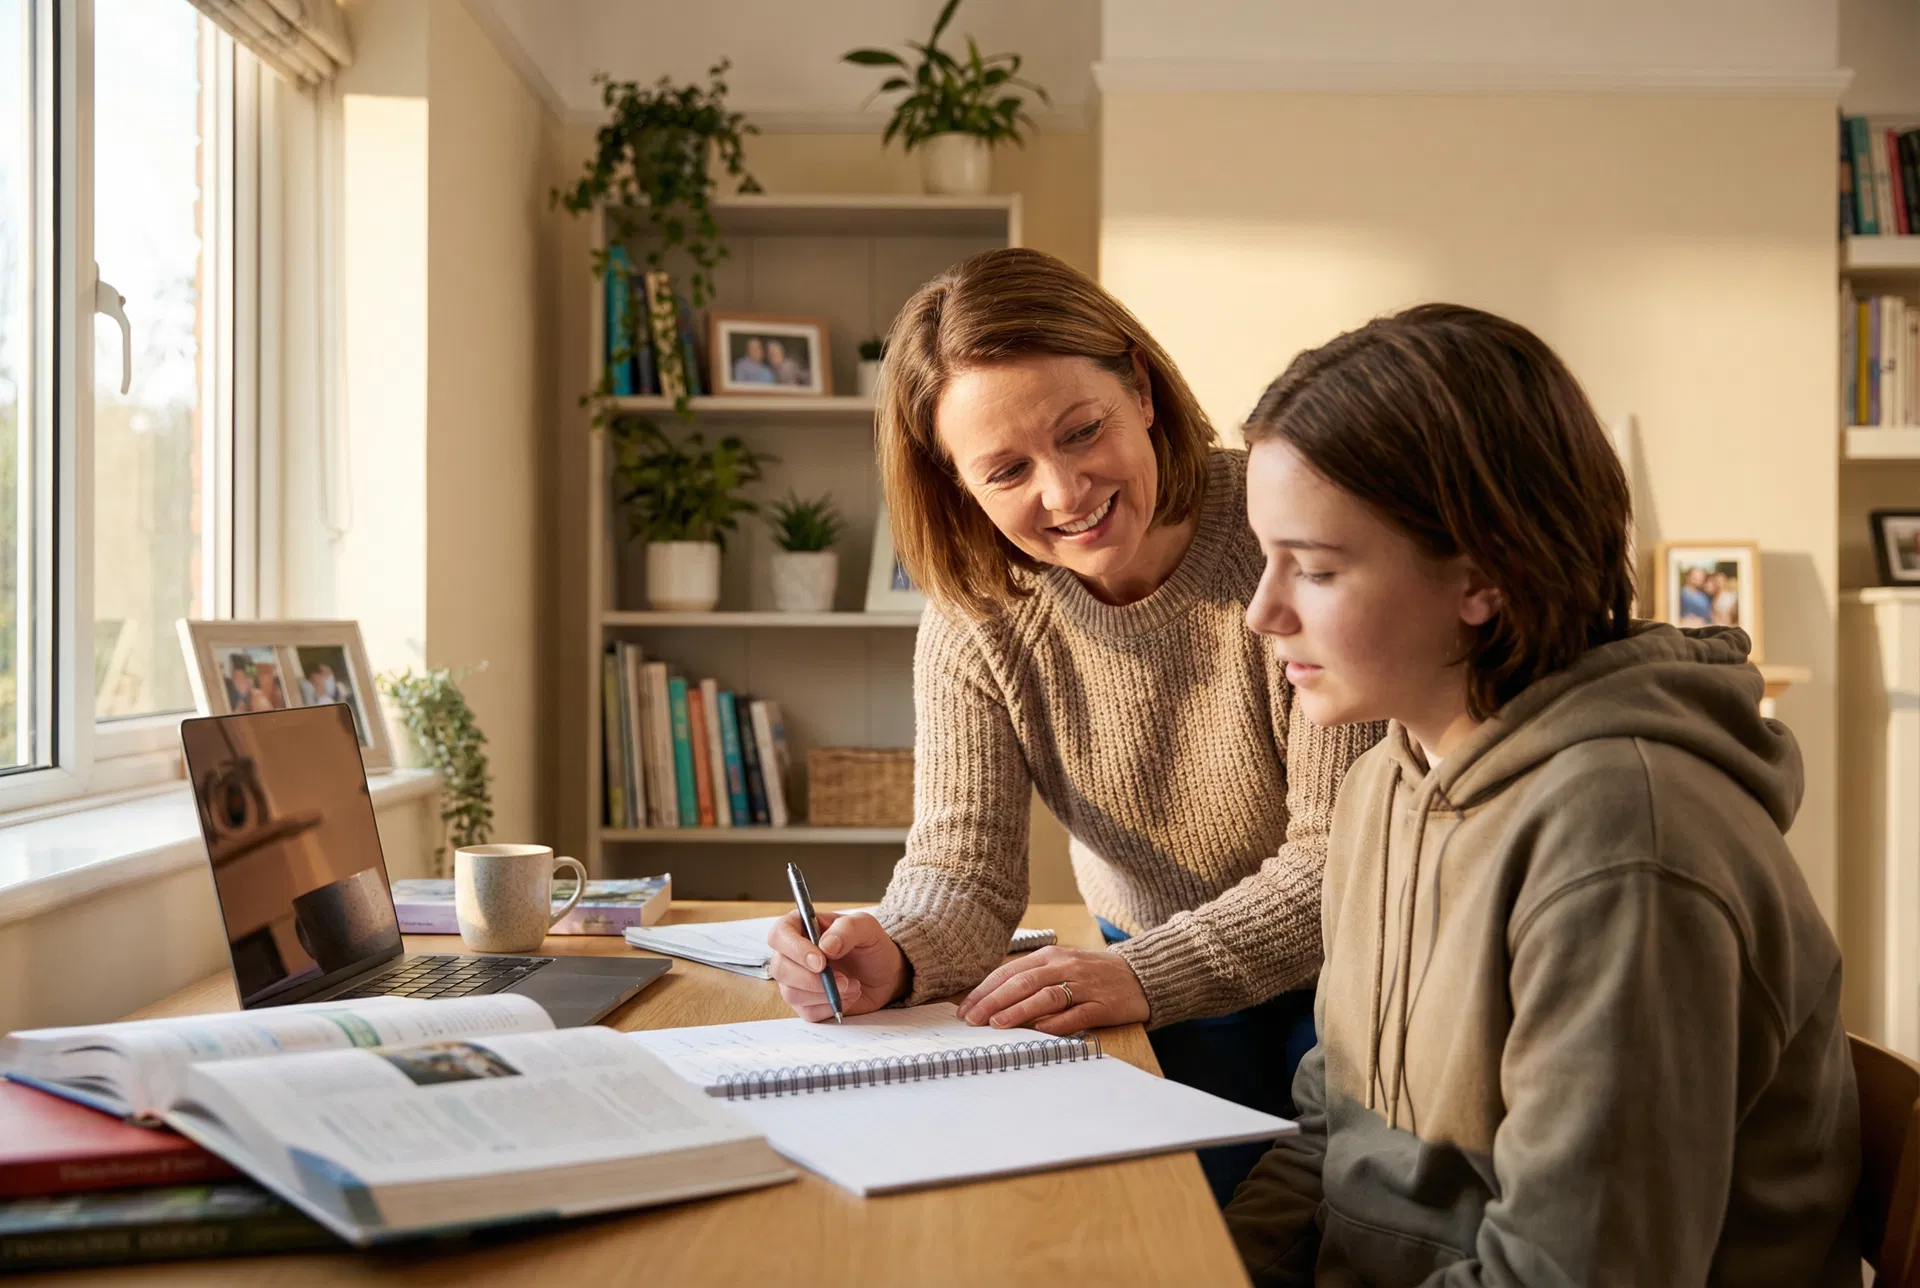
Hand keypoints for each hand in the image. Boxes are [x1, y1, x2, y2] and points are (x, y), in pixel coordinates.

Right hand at [766, 910, 908, 1022]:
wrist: (884, 973)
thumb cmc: (870, 945)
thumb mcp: (866, 927)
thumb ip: (847, 929)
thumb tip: (825, 946)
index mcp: (801, 927)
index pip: (779, 934)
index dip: (795, 949)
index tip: (821, 961)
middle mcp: (792, 954)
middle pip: (781, 968)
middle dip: (813, 978)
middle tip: (843, 979)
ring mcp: (795, 981)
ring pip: (792, 993)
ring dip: (826, 993)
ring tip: (852, 985)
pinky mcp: (805, 1004)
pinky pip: (808, 1012)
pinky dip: (831, 1006)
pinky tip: (848, 995)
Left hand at [958, 945, 1148, 1035]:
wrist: (1140, 974)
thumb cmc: (1093, 973)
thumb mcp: (1060, 966)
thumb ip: (1031, 978)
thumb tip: (992, 998)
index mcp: (1051, 956)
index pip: (1009, 972)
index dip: (985, 990)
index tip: (965, 1009)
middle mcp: (1065, 967)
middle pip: (1022, 983)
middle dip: (993, 1002)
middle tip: (972, 1020)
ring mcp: (1085, 986)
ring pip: (1046, 997)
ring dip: (1019, 1010)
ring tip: (997, 1024)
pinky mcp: (1103, 1005)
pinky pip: (1076, 1014)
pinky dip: (1057, 1023)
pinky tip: (1039, 1031)